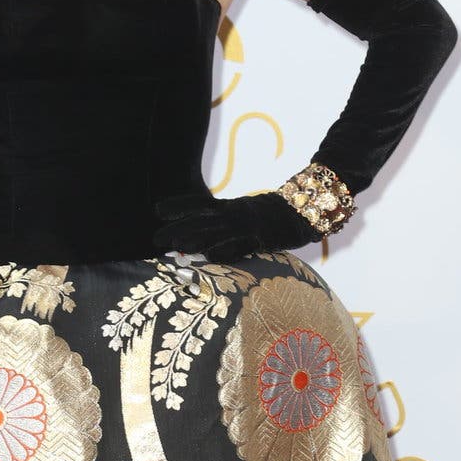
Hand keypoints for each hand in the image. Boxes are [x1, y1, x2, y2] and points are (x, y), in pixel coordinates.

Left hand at [152, 184, 317, 259]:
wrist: (305, 211)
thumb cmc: (273, 217)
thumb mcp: (246, 214)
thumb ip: (226, 224)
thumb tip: (205, 240)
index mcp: (231, 207)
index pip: (201, 203)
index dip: (179, 206)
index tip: (157, 210)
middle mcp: (236, 213)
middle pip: (202, 220)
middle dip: (178, 228)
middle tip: (155, 239)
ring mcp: (249, 225)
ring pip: (218, 232)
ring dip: (197, 238)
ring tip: (176, 246)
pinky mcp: (262, 238)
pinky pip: (242, 244)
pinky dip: (226, 250)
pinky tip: (210, 256)